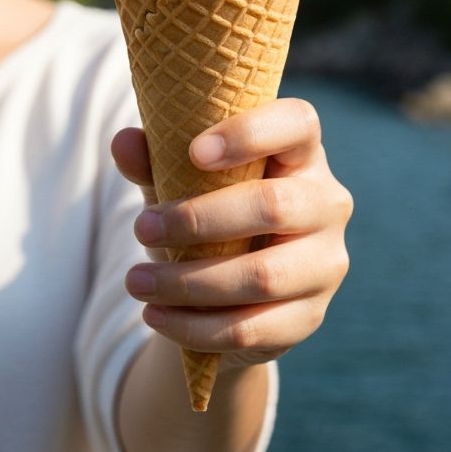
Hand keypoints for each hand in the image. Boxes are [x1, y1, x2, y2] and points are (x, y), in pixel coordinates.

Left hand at [111, 99, 353, 369]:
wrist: (233, 290)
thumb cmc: (210, 212)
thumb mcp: (181, 181)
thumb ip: (155, 160)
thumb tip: (123, 142)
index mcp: (301, 152)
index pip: (297, 123)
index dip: (250, 133)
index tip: (194, 152)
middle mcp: (327, 202)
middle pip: (273, 205)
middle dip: (197, 219)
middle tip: (140, 227)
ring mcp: (325, 263)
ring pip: (263, 276)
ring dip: (189, 282)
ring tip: (136, 281)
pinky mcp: (310, 315)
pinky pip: (253, 328)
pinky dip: (196, 326)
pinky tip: (155, 316)